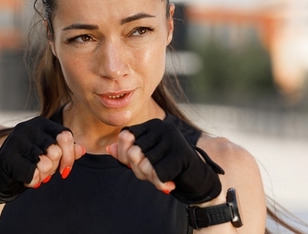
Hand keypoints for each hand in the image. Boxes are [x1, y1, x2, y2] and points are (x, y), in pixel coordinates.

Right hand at [0, 116, 84, 203]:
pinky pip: (32, 174)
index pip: (66, 136)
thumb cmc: (30, 162)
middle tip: (45, 172)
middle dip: (55, 167)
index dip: (70, 156)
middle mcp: (28, 127)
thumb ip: (67, 150)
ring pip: (45, 163)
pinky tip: (26, 180)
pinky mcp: (7, 157)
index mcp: (41, 123)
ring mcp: (16, 140)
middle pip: (57, 150)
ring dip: (43, 175)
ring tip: (36, 174)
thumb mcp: (50, 154)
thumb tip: (82, 150)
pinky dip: (33, 182)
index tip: (65, 170)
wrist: (0, 178)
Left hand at [108, 119, 223, 203]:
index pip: (125, 136)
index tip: (138, 164)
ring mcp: (172, 138)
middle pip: (133, 153)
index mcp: (152, 125)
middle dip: (139, 170)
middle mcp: (162, 127)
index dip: (125, 155)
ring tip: (163, 177)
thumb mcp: (144, 159)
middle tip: (154, 173)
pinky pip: (157, 174)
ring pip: (144, 165)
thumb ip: (126, 153)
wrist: (197, 178)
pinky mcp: (181, 154)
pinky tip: (169, 183)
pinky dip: (160, 183)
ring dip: (151, 178)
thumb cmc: (167, 166)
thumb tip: (109, 148)